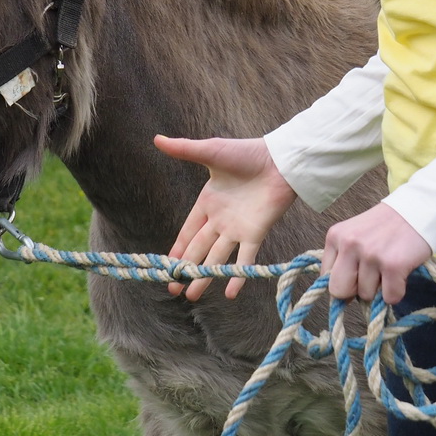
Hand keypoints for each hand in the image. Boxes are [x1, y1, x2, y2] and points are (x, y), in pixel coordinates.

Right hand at [155, 134, 298, 300]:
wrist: (279, 159)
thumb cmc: (247, 153)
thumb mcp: (211, 152)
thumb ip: (184, 149)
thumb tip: (156, 138)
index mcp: (208, 203)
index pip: (188, 232)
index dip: (178, 249)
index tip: (167, 266)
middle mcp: (221, 220)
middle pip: (199, 250)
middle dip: (185, 269)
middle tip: (173, 288)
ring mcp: (238, 229)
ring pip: (217, 258)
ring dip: (205, 277)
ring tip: (191, 297)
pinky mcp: (255, 233)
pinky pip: (244, 258)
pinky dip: (237, 275)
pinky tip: (228, 293)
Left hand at [322, 203, 432, 305]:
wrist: (419, 209)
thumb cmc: (386, 225)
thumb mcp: (355, 234)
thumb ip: (344, 258)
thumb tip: (340, 298)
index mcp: (336, 236)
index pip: (326, 277)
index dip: (344, 280)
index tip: (357, 273)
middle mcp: (349, 244)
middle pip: (338, 291)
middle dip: (355, 291)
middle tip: (371, 277)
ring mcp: (371, 254)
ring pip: (366, 296)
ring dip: (380, 288)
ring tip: (389, 266)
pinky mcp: (393, 265)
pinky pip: (389, 297)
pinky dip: (397, 291)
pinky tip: (400, 273)